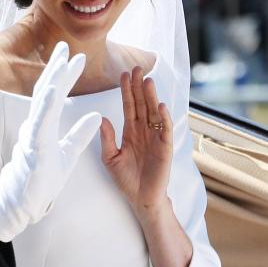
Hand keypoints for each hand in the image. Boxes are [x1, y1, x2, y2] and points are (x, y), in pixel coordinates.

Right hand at [0, 42, 101, 241]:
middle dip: (55, 68)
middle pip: (46, 91)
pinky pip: (40, 123)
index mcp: (45, 126)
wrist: (26, 203)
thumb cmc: (43, 180)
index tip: (76, 57)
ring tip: (61, 61)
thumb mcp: (68, 153)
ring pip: (42, 103)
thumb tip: (98, 116)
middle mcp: (36, 126)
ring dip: (52, 81)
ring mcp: (33, 135)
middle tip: (64, 46)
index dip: (65, 75)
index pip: (56, 95)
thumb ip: (80, 134)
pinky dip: (46, 106)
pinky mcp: (34, 148)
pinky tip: (52, 90)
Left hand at [100, 67, 172, 219]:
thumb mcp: (110, 158)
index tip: (123, 74)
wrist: (140, 199)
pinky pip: (165, 130)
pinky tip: (160, 106)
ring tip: (148, 81)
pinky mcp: (165, 148)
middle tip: (137, 68)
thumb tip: (102, 118)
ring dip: (151, 97)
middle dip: (139, 86)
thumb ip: (106, 139)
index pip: (129, 106)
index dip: (126, 90)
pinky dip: (164, 118)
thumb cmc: (126, 179)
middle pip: (142, 104)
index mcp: (130, 131)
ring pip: (153, 113)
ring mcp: (155, 138)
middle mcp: (144, 131)